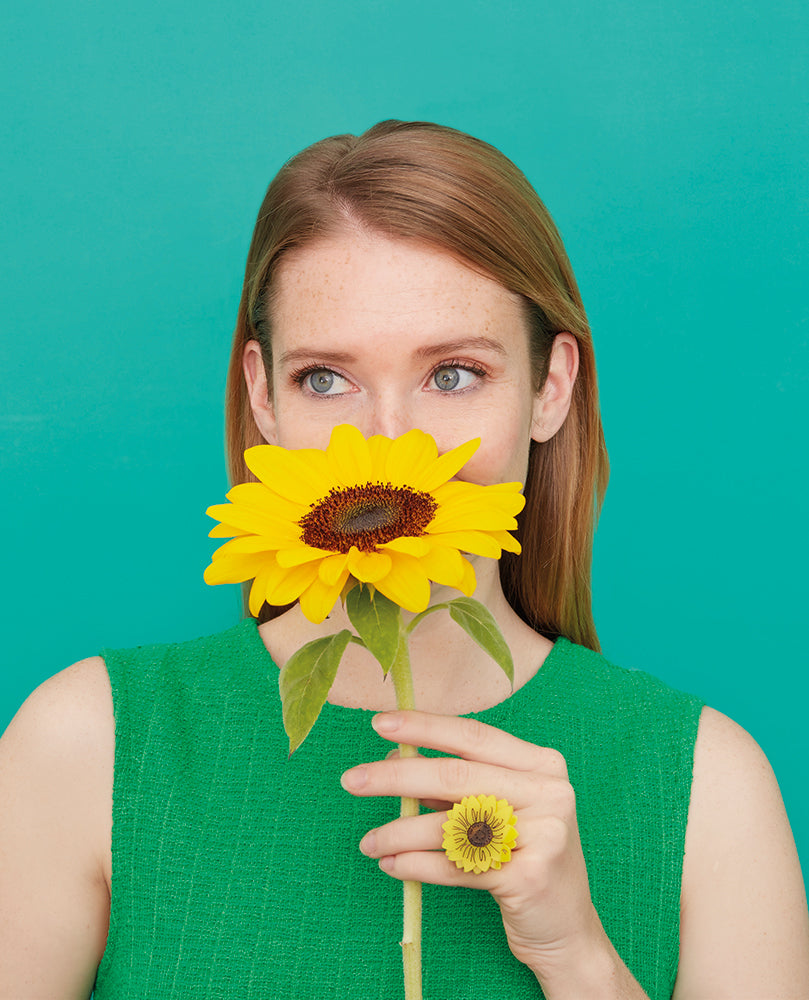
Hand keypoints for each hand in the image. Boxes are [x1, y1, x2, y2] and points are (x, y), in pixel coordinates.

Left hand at [340, 710, 610, 986]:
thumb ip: (454, 783)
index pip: (473, 735)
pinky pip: (457, 867)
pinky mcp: (530, 877)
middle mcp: (548, 792)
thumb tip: (394, 757)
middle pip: (456, 775)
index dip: (424, 727)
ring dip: (398, 832)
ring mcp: (545, 834)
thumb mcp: (496, 809)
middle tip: (351, 780)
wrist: (566, 928)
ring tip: (369, 842)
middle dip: (396, 778)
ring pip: (452, 825)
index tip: (379, 723)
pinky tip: (392, 864)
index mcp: (541, 764)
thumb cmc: (523, 857)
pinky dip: (417, 865)